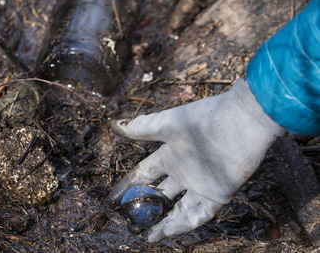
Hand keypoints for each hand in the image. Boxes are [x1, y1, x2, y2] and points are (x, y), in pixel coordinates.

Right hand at [109, 79, 285, 241]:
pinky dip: (184, 224)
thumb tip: (114, 125)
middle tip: (130, 223)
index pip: (144, 175)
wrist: (240, 121)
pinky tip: (168, 231)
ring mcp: (200, 185)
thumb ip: (141, 128)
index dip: (129, 187)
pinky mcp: (218, 195)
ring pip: (178, 209)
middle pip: (160, 196)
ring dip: (163, 223)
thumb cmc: (203, 119)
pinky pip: (199, 215)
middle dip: (145, 209)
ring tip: (146, 235)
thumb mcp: (167, 124)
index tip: (114, 199)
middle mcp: (183, 173)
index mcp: (169, 155)